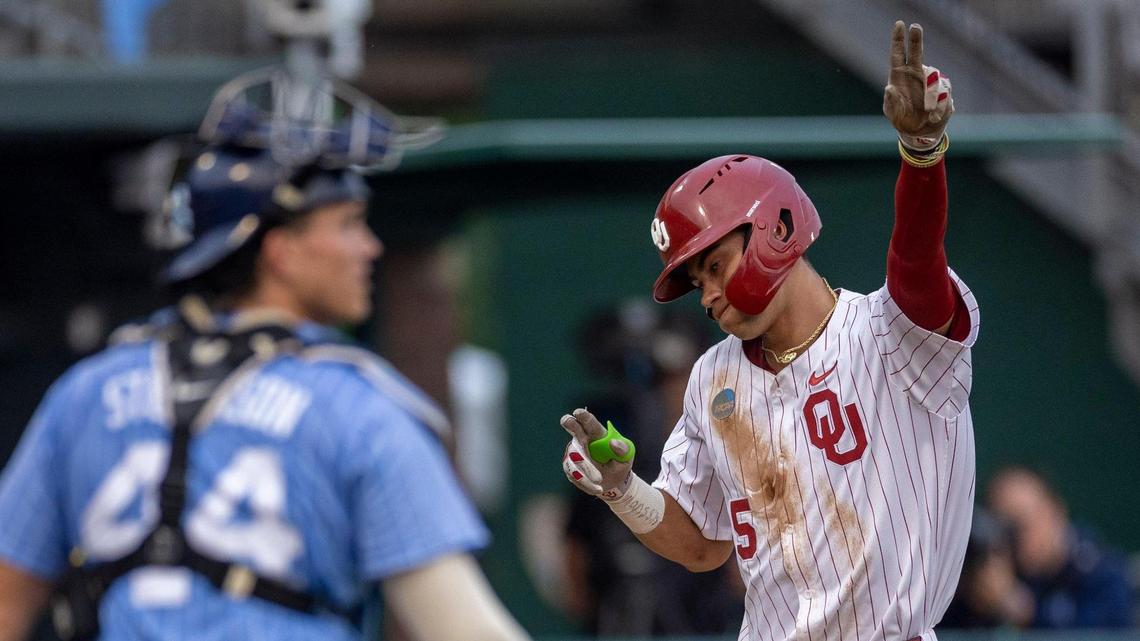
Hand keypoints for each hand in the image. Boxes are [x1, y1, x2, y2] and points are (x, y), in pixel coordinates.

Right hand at [560, 408, 632, 500]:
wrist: (614, 483)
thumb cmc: (620, 463)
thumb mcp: (627, 456)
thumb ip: (623, 449)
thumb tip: (613, 442)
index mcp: (597, 433)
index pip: (589, 422)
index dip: (582, 416)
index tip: (578, 412)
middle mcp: (582, 440)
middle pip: (573, 429)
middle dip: (569, 423)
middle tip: (567, 420)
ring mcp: (573, 453)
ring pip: (574, 458)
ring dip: (586, 469)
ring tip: (599, 480)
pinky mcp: (570, 468)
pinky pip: (575, 475)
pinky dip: (586, 482)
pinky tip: (597, 488)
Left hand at [883, 21, 952, 150]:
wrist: (919, 132)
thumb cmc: (902, 118)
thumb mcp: (893, 112)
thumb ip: (891, 101)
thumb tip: (889, 87)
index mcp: (899, 76)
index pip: (898, 54)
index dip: (898, 39)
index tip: (899, 24)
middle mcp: (915, 73)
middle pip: (917, 52)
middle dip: (916, 39)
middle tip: (915, 27)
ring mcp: (930, 80)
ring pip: (934, 79)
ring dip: (931, 97)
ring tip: (928, 112)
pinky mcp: (943, 90)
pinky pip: (945, 94)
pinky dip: (939, 106)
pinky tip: (934, 115)